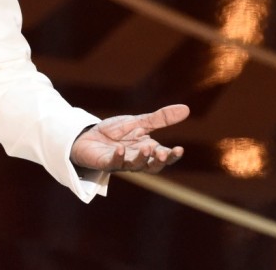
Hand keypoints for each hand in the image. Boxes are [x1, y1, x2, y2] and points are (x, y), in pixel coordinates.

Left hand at [70, 104, 188, 173]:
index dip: (172, 155)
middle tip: (163, 154)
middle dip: (159, 161)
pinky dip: (118, 157)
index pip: (165, 156)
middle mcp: (137, 159)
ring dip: (141, 158)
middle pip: (153, 166)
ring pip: (135, 166)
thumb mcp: (139, 122)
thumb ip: (160, 119)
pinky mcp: (105, 162)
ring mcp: (121, 162)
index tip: (180, 149)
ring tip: (146, 148)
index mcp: (148, 149)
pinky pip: (113, 162)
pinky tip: (120, 149)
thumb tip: (186, 109)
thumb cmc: (115, 132)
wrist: (88, 136)